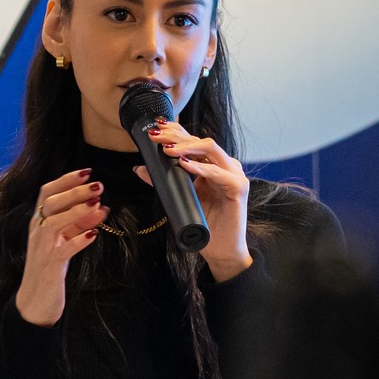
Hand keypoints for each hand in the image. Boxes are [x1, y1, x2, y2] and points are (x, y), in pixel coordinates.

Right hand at [16, 169, 104, 325]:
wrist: (35, 302)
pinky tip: (94, 234)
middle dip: (75, 191)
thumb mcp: (63, 240)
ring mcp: (42, 248)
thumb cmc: (50, 268)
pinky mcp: (50, 266)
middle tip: (98, 185)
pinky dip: (79, 240)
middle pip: (51, 202)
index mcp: (39, 222)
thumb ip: (78, 223)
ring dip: (77, 211)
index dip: (66, 179)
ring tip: (98, 204)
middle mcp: (37, 231)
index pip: (47, 192)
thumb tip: (100, 206)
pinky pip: (63, 250)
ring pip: (54, 222)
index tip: (87, 171)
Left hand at [140, 121, 251, 281]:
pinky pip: (218, 173)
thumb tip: (140, 168)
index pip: (193, 140)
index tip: (155, 129)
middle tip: (156, 137)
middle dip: (176, 136)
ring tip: (167, 149)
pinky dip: (201, 167)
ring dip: (186, 147)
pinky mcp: (238, 187)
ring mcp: (233, 174)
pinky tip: (185, 165)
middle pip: (200, 140)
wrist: (221, 250)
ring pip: (210, 149)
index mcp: (212, 164)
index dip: (175, 131)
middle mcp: (225, 164)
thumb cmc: (204, 223)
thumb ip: (164, 181)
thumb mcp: (180, 197)